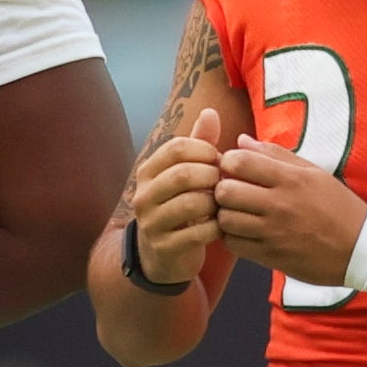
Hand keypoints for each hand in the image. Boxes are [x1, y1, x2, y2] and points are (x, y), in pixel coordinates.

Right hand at [119, 108, 225, 289]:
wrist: (162, 256)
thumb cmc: (180, 207)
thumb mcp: (186, 173)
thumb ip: (198, 143)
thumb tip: (210, 111)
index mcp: (148, 171)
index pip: (177, 147)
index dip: (205, 151)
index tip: (218, 162)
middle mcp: (144, 195)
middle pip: (183, 173)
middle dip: (211, 176)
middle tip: (223, 184)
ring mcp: (151, 223)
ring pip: (191, 203)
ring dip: (215, 203)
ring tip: (221, 205)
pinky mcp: (164, 247)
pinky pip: (197, 233)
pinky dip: (215, 228)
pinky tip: (219, 226)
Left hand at [214, 139, 366, 286]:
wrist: (361, 249)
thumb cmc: (338, 207)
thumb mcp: (314, 173)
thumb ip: (275, 155)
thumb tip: (241, 141)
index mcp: (291, 179)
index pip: (240, 161)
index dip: (228, 162)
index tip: (234, 167)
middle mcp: (280, 205)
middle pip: (225, 191)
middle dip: (222, 189)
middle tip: (231, 191)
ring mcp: (274, 233)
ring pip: (225, 220)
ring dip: (225, 214)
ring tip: (238, 212)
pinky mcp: (271, 256)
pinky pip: (234, 244)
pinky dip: (232, 237)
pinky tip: (244, 231)